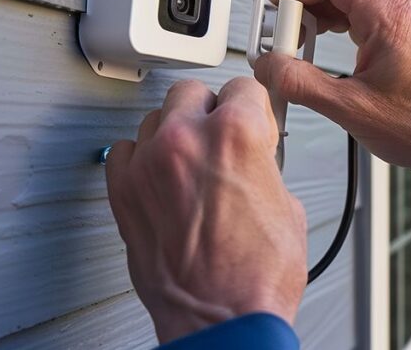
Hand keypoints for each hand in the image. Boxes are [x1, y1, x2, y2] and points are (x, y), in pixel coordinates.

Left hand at [106, 78, 306, 341]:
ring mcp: (148, 166)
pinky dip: (141, 160)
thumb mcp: (287, 206)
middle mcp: (186, 141)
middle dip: (210, 111)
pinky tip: (162, 179)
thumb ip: (265, 165)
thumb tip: (256, 158)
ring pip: (155, 119)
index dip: (252, 106)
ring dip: (175, 134)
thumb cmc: (255, 279)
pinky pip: (124, 152)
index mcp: (236, 135)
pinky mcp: (123, 193)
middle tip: (221, 137)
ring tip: (192, 165)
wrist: (221, 324)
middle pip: (192, 92)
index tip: (250, 115)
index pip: (243, 86)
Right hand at [253, 0, 410, 268]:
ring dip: (315, 18)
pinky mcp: (403, 35)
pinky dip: (333, 28)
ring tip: (295, 50)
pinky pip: (359, 16)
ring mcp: (403, 20)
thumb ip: (300, 83)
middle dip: (299, 6)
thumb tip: (268, 67)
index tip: (273, 16)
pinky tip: (319, 54)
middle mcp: (398, 9)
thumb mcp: (349, 108)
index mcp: (387, 15)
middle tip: (280, 40)